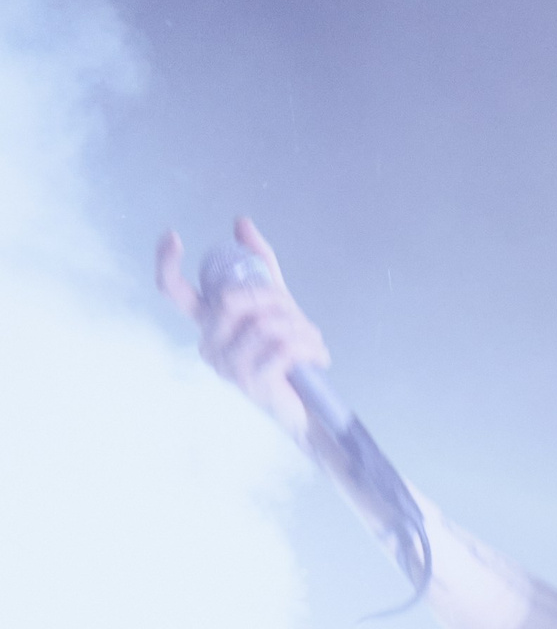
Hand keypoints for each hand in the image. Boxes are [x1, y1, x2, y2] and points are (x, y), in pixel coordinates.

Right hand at [155, 214, 329, 444]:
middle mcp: (209, 345)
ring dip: (299, 327)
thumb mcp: (274, 303)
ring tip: (312, 340)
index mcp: (208, 324)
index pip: (174, 292)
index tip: (173, 236)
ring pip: (263, 324)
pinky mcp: (251, 383)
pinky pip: (281, 348)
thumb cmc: (286, 354)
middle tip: (297, 313)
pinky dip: (307, 346)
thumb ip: (258, 264)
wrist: (309, 405)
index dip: (166, 264)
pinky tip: (316, 355)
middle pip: (233, 299)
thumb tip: (241, 223)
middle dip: (274, 298)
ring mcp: (227, 367)